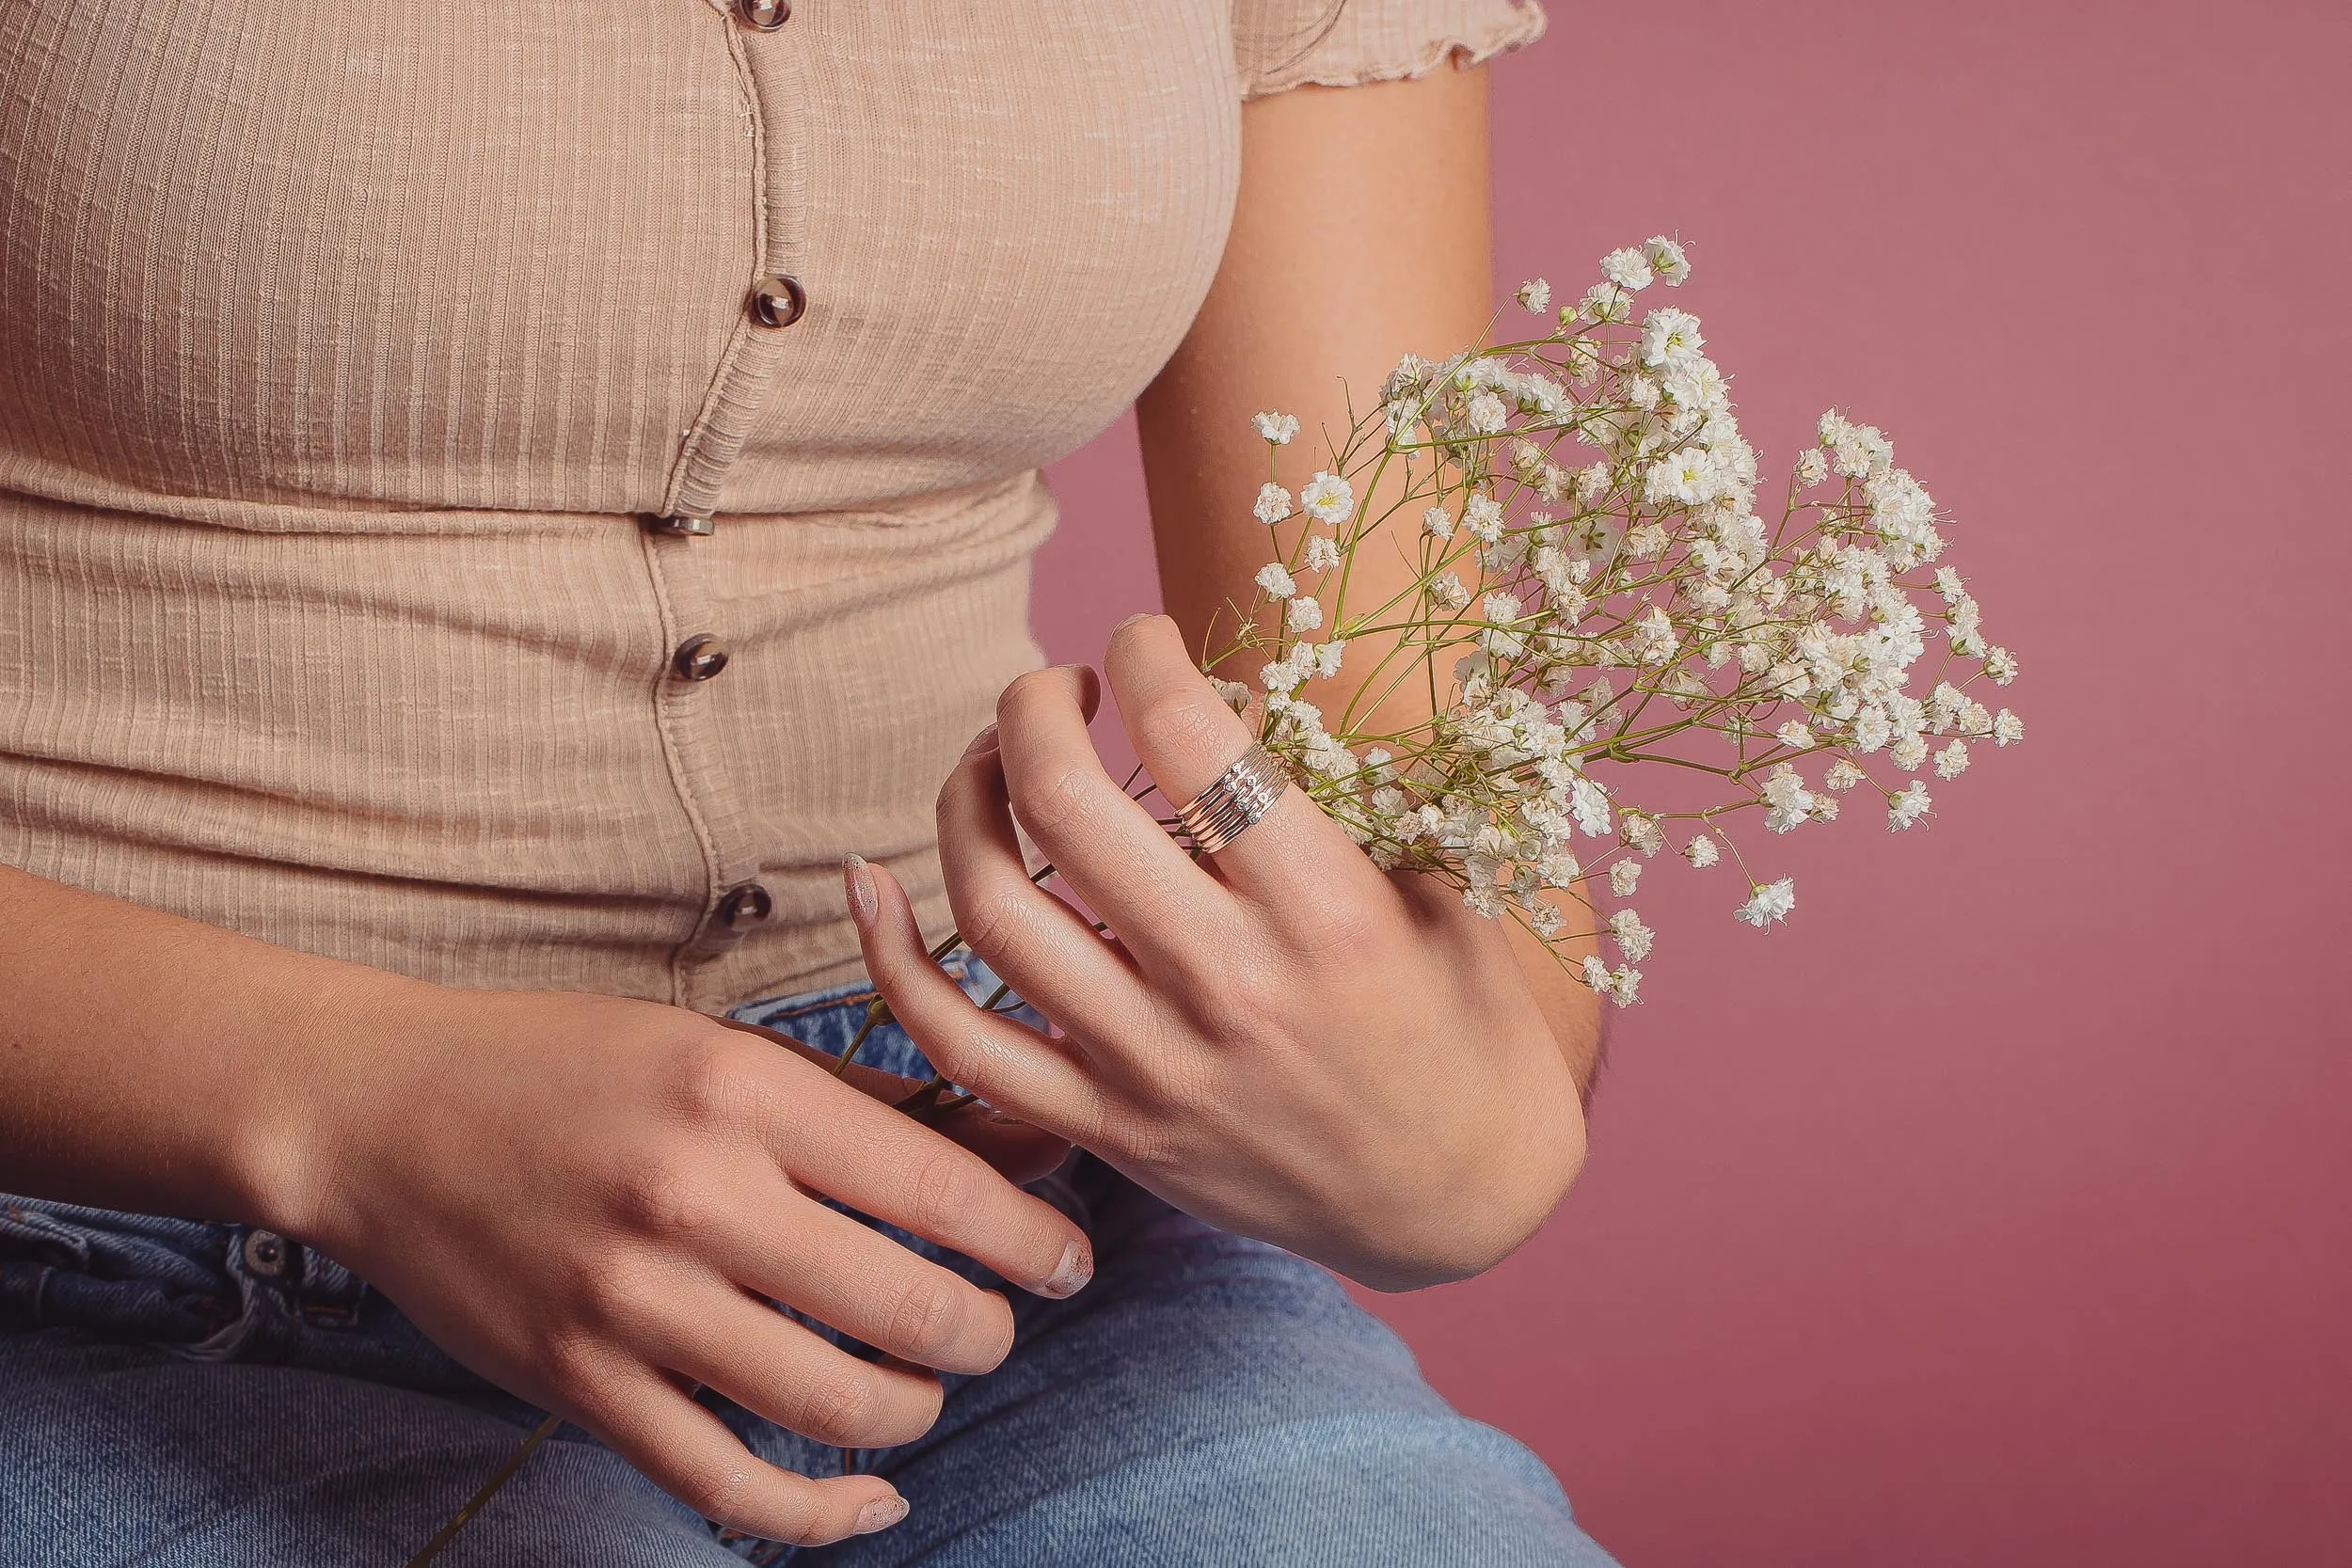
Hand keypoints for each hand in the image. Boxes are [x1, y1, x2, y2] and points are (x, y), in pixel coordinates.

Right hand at [270, 979, 1093, 1546]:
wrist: (381, 1116)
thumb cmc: (570, 1066)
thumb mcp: (725, 1046)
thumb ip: (875, 1101)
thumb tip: (1026, 1136)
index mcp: (742, 1091)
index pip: (938, 1186)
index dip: (1030, 1237)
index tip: (1067, 1257)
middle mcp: (693, 1197)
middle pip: (904, 1305)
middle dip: (988, 1331)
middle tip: (1002, 1325)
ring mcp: (630, 1302)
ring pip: (832, 1403)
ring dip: (915, 1411)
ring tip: (929, 1388)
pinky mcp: (580, 1385)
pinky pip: (727, 1482)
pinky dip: (819, 1512)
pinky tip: (871, 1497)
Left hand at [844, 614, 1590, 1291]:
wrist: (1455, 1202)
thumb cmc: (1460, 1024)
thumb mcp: (1440, 894)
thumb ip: (1337, 806)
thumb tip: (1217, 701)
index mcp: (1327, 915)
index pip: (1195, 740)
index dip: (1145, 656)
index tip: (1142, 640)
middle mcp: (1227, 987)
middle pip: (1066, 806)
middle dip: (1034, 706)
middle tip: (1052, 687)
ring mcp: (1151, 1066)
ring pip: (992, 907)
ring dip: (967, 800)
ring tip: (995, 761)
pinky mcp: (1105, 1127)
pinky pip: (958, 1041)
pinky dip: (892, 957)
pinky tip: (874, 883)